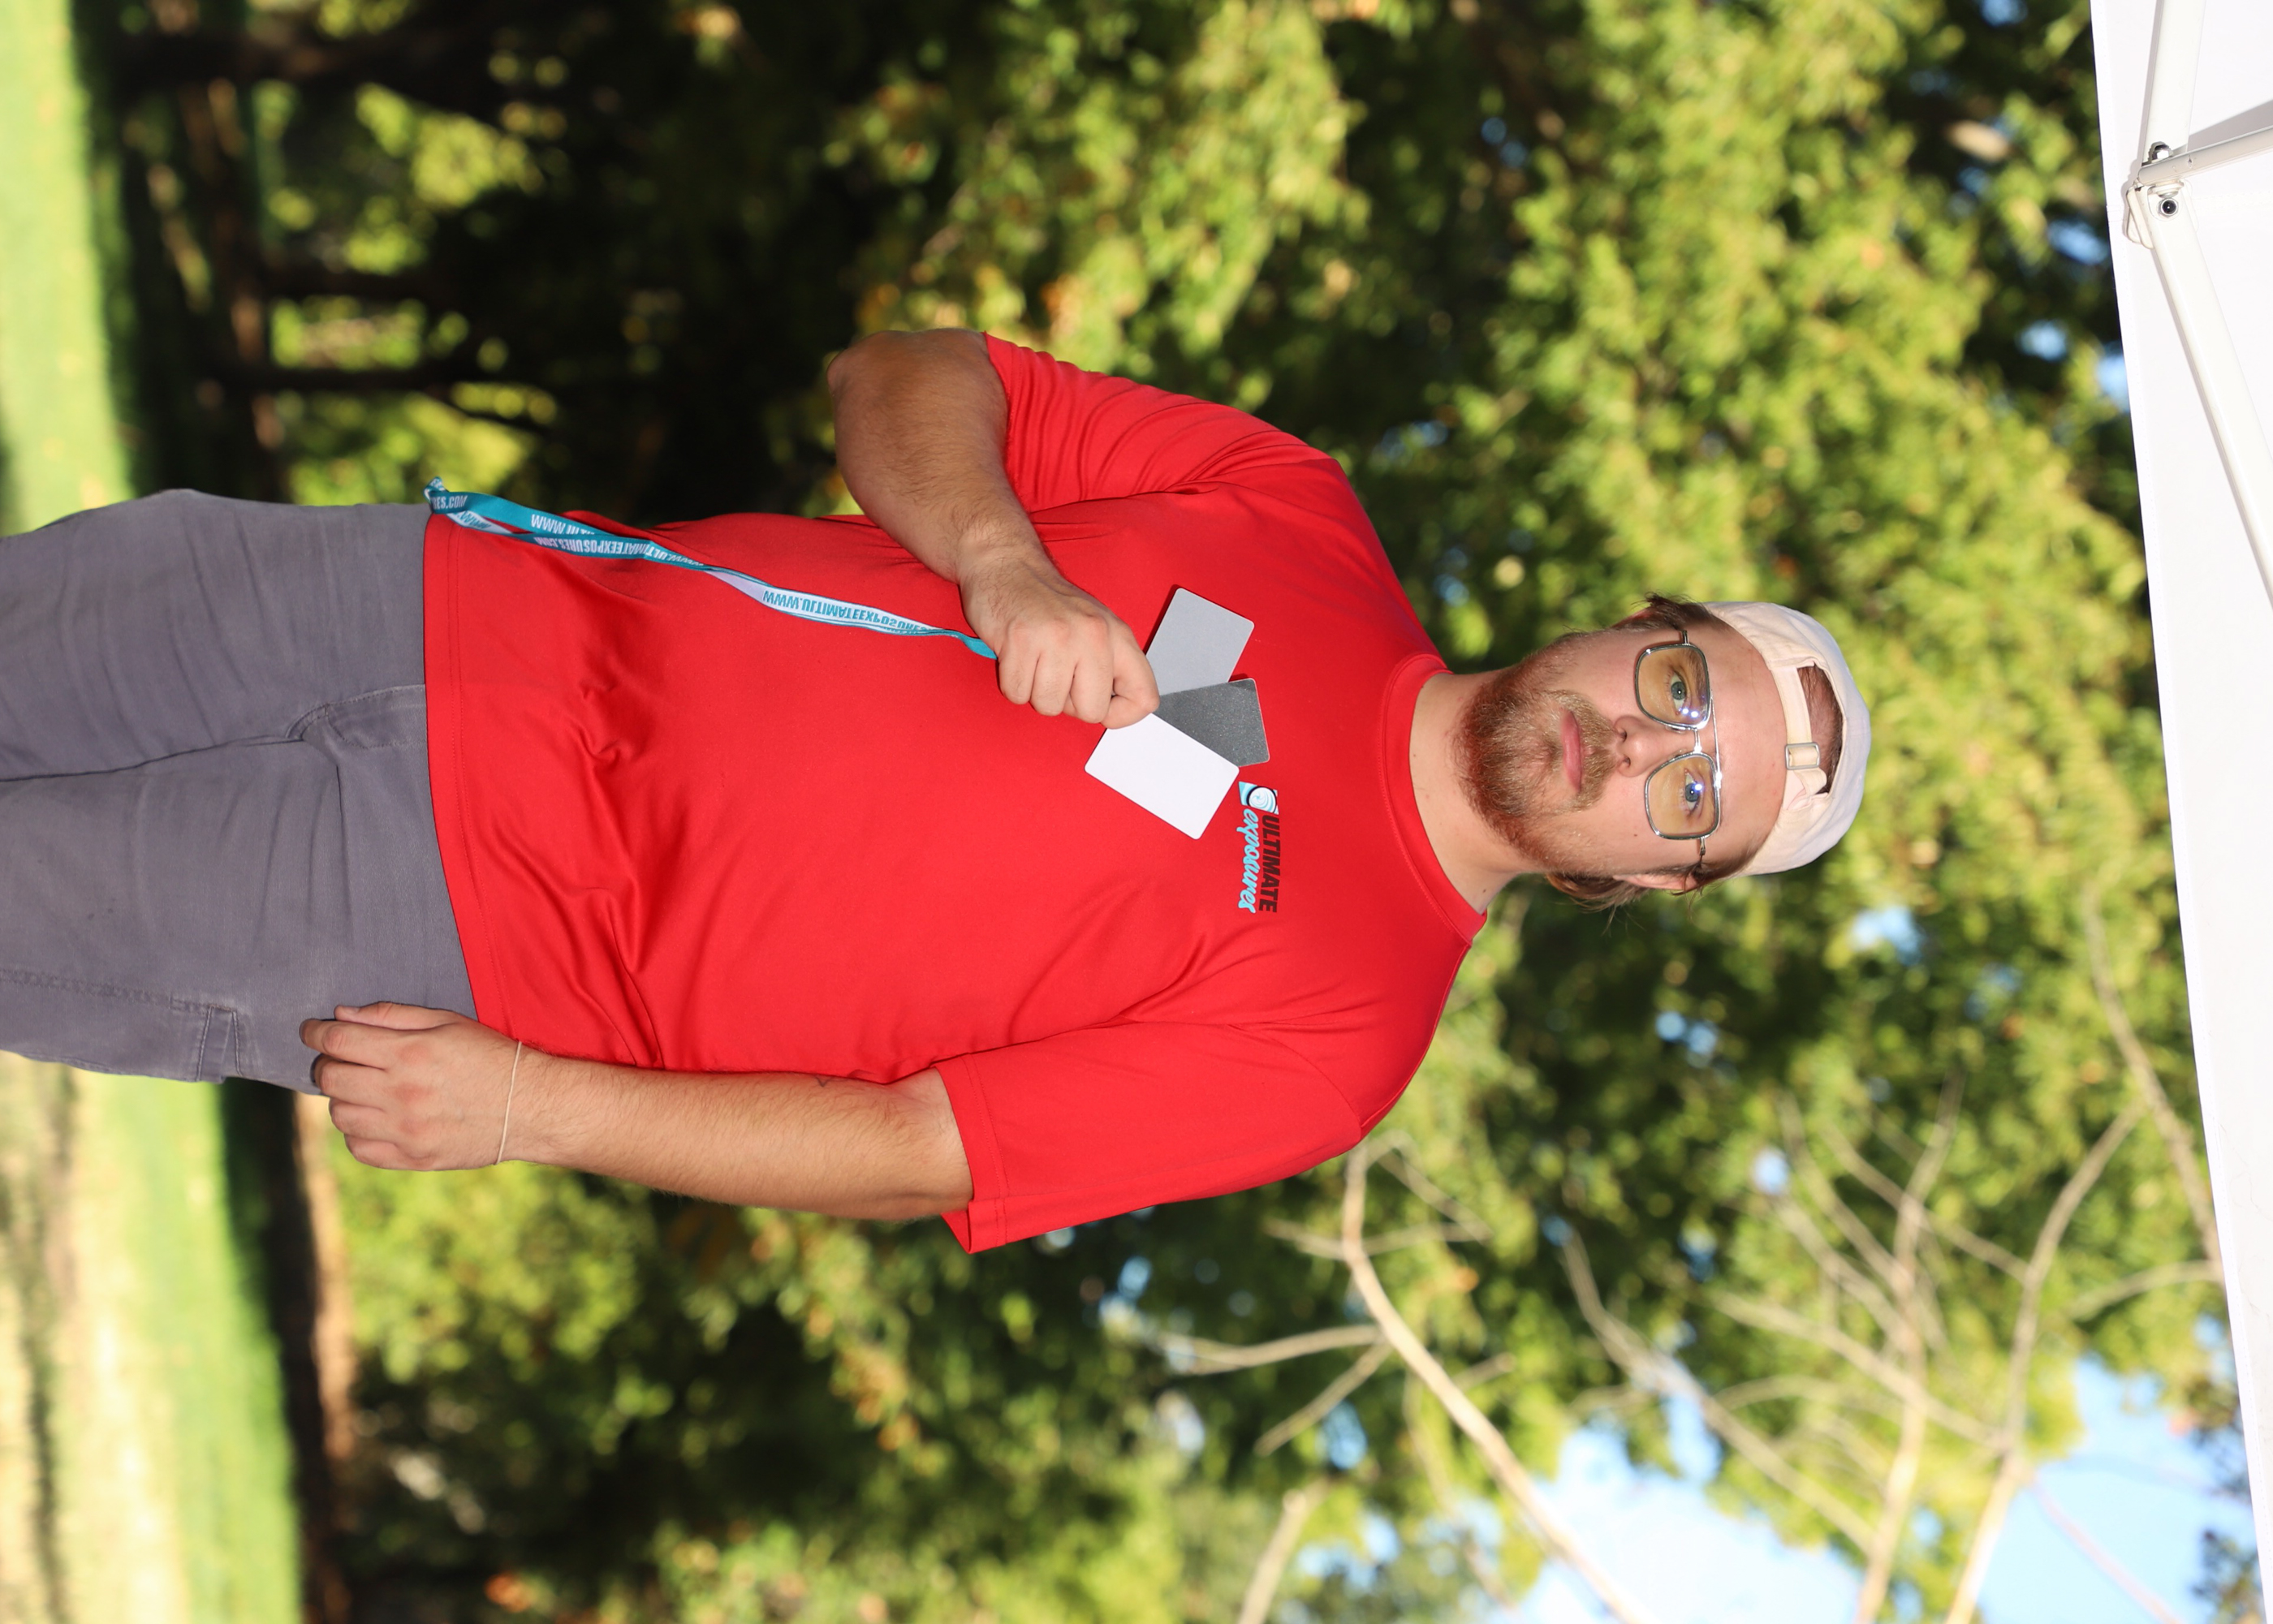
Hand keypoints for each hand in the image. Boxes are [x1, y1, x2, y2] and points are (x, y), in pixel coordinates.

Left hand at [301, 1003, 532, 1170]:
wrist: (530, 1107)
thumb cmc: (490, 1057)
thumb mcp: (448, 1023)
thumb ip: (393, 1016)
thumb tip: (342, 1015)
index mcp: (410, 1054)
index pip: (337, 1041)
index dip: (315, 1033)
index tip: (312, 1030)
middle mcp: (402, 1093)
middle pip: (330, 1078)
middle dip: (326, 1063)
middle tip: (341, 1059)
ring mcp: (406, 1131)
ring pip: (339, 1115)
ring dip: (342, 1098)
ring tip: (362, 1090)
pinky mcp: (413, 1158)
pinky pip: (358, 1148)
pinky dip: (357, 1132)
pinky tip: (375, 1118)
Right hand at [960, 546, 1158, 727]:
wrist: (1006, 564)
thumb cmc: (1049, 605)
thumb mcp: (1095, 627)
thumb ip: (1111, 667)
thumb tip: (1113, 712)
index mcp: (1117, 636)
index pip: (1144, 699)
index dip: (1121, 716)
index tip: (1102, 707)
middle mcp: (1092, 635)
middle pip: (1092, 711)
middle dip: (1069, 704)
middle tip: (1056, 674)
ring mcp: (1056, 638)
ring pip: (1049, 706)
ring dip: (1036, 691)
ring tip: (1034, 660)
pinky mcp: (1020, 640)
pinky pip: (1017, 694)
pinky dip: (1013, 683)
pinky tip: (1016, 656)